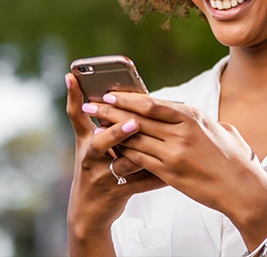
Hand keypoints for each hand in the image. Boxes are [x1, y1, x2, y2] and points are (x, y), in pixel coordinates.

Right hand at [65, 73, 165, 242]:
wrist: (89, 212)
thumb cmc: (96, 167)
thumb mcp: (92, 145)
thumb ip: (103, 121)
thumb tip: (124, 92)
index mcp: (86, 140)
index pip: (76, 115)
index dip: (73, 96)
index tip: (73, 77)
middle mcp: (91, 158)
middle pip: (100, 143)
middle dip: (117, 132)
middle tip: (134, 122)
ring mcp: (103, 176)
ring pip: (124, 163)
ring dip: (141, 153)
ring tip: (158, 144)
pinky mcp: (118, 192)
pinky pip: (141, 183)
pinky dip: (157, 177)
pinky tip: (171, 171)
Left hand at [82, 91, 266, 229]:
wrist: (241, 186)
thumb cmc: (232, 155)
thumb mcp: (216, 127)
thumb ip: (195, 118)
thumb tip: (180, 111)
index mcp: (191, 116)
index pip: (152, 103)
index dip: (127, 98)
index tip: (110, 93)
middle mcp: (181, 132)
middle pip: (138, 118)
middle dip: (112, 110)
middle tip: (92, 104)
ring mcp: (175, 153)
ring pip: (135, 139)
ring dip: (113, 132)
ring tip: (96, 126)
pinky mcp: (170, 173)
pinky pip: (140, 160)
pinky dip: (124, 153)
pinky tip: (112, 150)